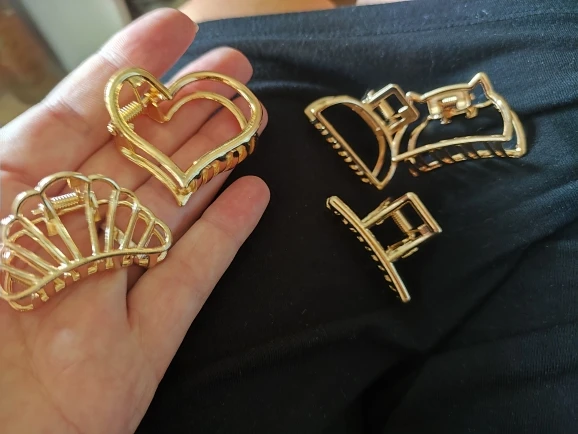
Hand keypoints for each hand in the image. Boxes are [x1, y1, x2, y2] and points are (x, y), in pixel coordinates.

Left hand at [0, 9, 268, 433]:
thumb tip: (36, 123)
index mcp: (5, 209)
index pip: (73, 119)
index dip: (126, 70)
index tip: (176, 26)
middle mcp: (60, 243)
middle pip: (134, 161)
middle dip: (186, 109)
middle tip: (237, 68)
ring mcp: (103, 297)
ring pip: (169, 212)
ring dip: (212, 162)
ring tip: (253, 117)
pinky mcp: (137, 355)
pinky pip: (189, 284)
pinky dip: (224, 239)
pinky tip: (255, 195)